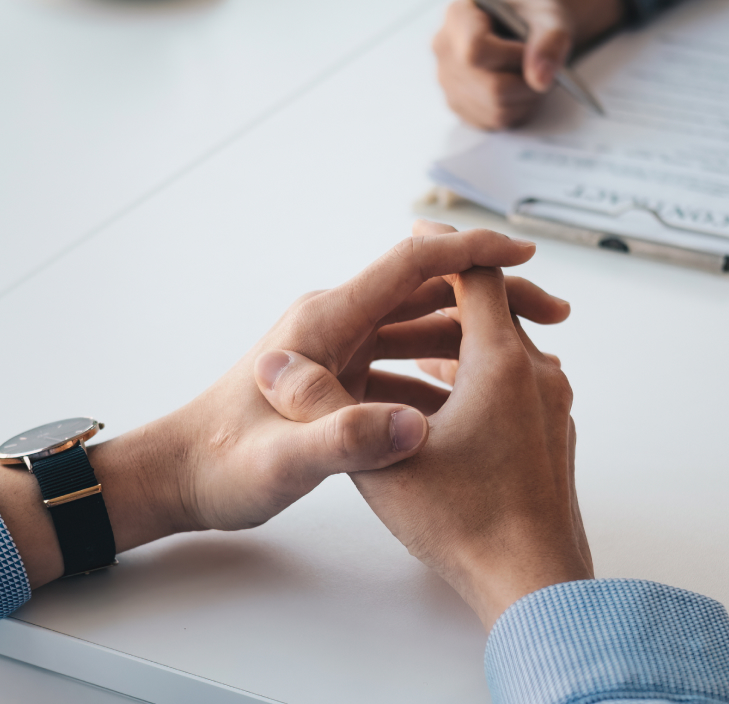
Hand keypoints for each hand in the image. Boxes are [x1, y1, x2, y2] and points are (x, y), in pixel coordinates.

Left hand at [0, 227, 569, 586]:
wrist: (176, 476)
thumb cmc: (217, 466)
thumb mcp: (278, 464)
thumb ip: (341, 441)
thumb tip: (415, 426)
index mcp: (325, 320)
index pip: (410, 264)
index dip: (471, 252)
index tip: (525, 258)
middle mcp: (334, 320)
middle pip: (428, 291)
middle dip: (493, 296)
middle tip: (553, 315)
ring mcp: (337, 345)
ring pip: (422, 325)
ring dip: (476, 333)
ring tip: (532, 352)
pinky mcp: (338, 374)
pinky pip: (405, 360)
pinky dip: (446, 369)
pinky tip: (477, 397)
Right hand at [432, 0, 624, 128]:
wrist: (523, 27)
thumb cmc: (531, 17)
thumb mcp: (549, 17)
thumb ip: (550, 41)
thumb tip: (540, 80)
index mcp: (457, 16)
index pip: (476, 50)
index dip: (513, 58)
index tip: (531, 50)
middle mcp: (444, 50)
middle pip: (491, 87)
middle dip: (526, 83)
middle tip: (541, 67)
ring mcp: (446, 82)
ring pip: (495, 108)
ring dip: (525, 99)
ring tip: (532, 77)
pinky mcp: (457, 107)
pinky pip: (493, 121)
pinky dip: (516, 110)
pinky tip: (519, 90)